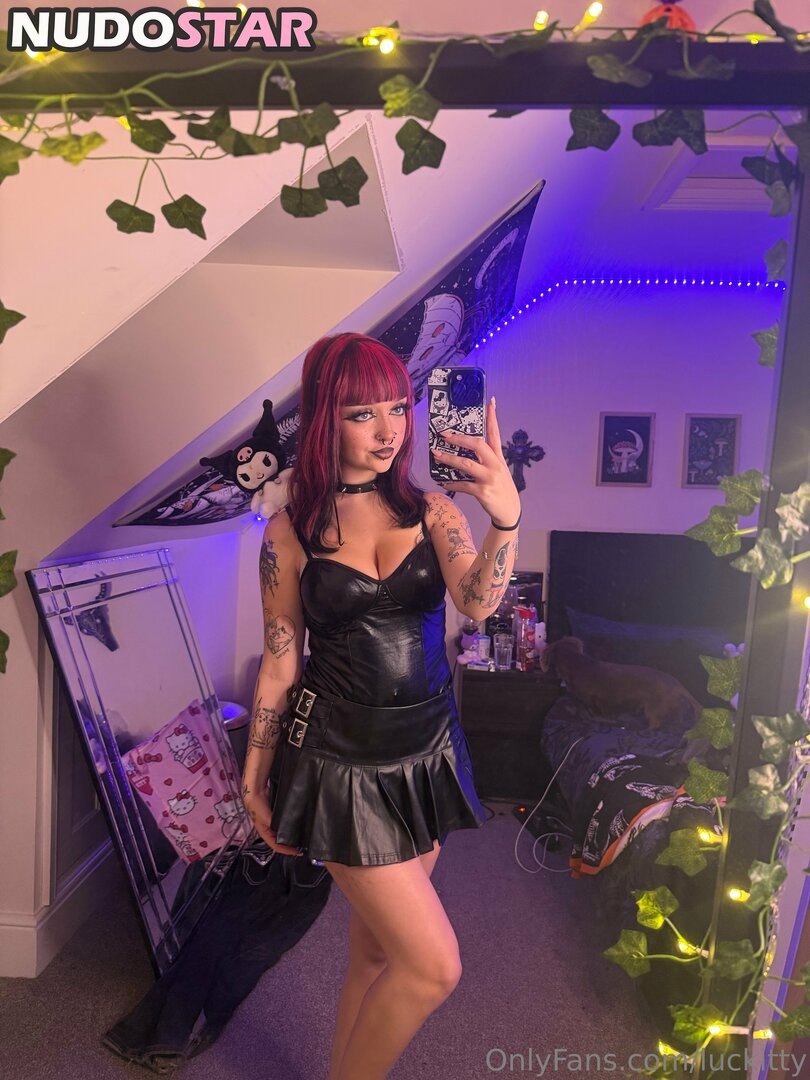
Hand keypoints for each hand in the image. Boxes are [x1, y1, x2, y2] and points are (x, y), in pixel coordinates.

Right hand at [242, 786, 302, 856]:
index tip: (298, 852)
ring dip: (293, 834)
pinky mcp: (279, 813)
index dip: (287, 851)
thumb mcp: (265, 817)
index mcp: (265, 833)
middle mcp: (270, 829)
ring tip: (303, 837)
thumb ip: (274, 825)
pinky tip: (300, 823)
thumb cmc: (256, 805)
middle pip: (281, 841)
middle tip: (303, 846)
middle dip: (291, 844)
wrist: (256, 789)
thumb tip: (285, 833)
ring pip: (284, 831)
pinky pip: (287, 822)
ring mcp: (275, 821)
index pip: (276, 846)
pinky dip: (293, 824)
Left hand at [430, 397, 520, 525]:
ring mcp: (489, 478)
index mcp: (498, 457)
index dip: (492, 416)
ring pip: (465, 464)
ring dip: (448, 459)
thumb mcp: (498, 469)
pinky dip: (451, 483)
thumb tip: (464, 449)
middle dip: (459, 439)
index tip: (491, 401)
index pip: (495, 433)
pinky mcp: (483, 492)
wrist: (510, 511)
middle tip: (444, 435)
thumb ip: (486, 459)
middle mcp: (495, 465)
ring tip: (436, 454)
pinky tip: (442, 480)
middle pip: (477, 445)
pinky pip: (462, 485)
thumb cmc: (501, 488)